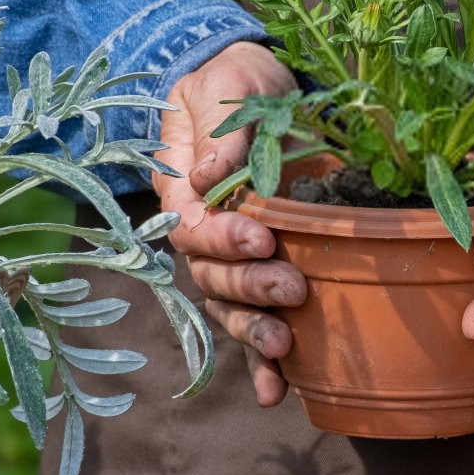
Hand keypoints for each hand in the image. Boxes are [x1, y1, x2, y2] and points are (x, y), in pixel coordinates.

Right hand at [152, 41, 303, 406]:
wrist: (257, 83)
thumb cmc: (237, 81)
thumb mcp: (228, 88)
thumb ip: (223, 132)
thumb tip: (213, 174)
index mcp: (182, 191)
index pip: (194, 227)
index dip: (224, 238)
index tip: (263, 236)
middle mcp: (201, 232)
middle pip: (211, 276)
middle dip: (249, 287)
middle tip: (291, 286)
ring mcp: (230, 257)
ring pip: (229, 308)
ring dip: (254, 333)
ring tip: (284, 346)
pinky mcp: (262, 269)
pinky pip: (255, 321)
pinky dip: (263, 363)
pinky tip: (280, 393)